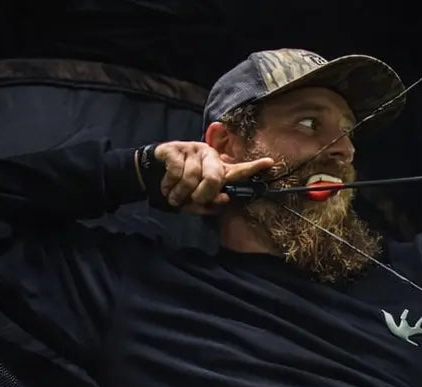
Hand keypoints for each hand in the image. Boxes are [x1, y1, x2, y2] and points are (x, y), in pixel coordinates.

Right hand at [149, 141, 272, 214]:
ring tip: (174, 198)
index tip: (270, 163)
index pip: (238, 169)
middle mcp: (209, 155)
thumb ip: (209, 204)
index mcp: (217, 169)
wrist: (151, 176)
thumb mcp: (194, 202)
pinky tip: (166, 186)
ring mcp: (192, 149)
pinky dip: (170, 185)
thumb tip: (224, 198)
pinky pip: (177, 171)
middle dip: (203, 195)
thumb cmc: (178, 190)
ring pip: (193, 177)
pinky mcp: (176, 148)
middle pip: (215, 178)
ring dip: (181, 193)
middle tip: (192, 201)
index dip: (253, 167)